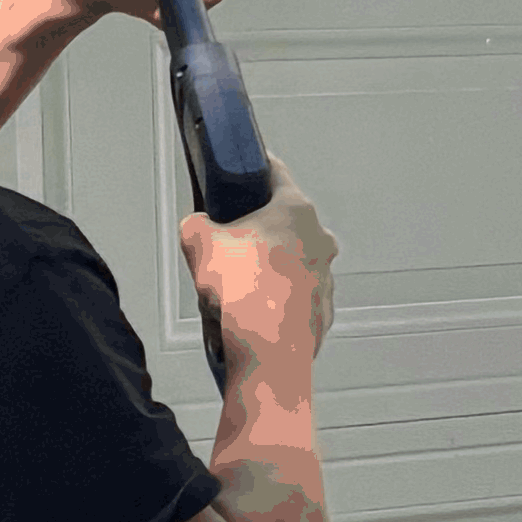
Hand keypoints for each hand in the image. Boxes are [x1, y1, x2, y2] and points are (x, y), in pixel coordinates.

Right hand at [182, 166, 336, 383]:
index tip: (242, 175)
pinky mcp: (323, 311)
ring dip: (268, 270)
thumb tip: (197, 227)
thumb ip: (196, 224)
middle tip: (228, 248)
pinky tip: (253, 314)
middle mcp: (319, 240)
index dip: (253, 171)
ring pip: (291, 263)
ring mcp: (325, 277)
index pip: (274, 173)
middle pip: (283, 223)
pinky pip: (295, 298)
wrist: (266, 350)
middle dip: (256, 232)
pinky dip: (276, 302)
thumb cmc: (241, 290)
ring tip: (237, 289)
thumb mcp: (199, 243)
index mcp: (295, 210)